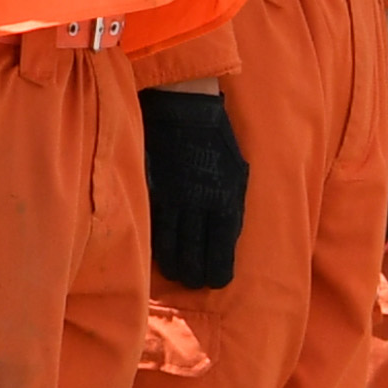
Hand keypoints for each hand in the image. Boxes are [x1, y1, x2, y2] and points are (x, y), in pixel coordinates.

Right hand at [140, 85, 249, 290]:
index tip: (215, 280)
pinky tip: (157, 251)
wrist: (183, 106)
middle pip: (192, 256)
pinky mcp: (151, 193)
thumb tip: (226, 231)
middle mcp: (197, 208)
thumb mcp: (237, 171)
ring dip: (173, 263)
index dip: (217, 271)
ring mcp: (171, 202)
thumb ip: (230, 204)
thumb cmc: (216, 138)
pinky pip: (153, 226)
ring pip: (169, 247)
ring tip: (175, 272)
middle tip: (193, 279)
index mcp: (224, 203)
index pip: (220, 252)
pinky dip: (155, 242)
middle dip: (193, 273)